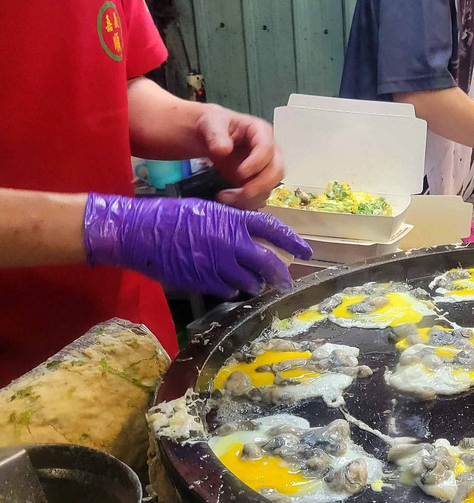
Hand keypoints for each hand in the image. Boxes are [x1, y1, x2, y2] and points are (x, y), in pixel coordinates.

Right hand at [83, 194, 311, 297]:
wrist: (138, 232)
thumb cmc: (170, 217)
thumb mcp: (207, 212)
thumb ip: (231, 225)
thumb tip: (251, 240)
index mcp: (232, 219)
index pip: (272, 230)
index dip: (293, 241)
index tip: (306, 252)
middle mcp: (230, 242)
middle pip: (267, 262)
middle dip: (280, 275)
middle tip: (286, 282)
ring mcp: (217, 264)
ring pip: (250, 281)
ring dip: (255, 284)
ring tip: (255, 284)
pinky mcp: (204, 281)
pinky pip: (228, 290)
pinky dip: (232, 289)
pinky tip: (229, 286)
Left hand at [195, 106, 284, 209]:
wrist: (210, 137)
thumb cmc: (214, 125)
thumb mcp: (211, 123)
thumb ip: (216, 134)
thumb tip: (224, 150)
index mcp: (261, 132)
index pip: (267, 149)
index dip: (257, 163)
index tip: (240, 173)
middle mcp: (270, 151)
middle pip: (277, 171)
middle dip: (261, 185)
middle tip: (241, 193)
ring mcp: (265, 168)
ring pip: (269, 188)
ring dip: (250, 198)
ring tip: (224, 198)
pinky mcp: (258, 182)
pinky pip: (259, 196)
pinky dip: (245, 203)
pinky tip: (227, 200)